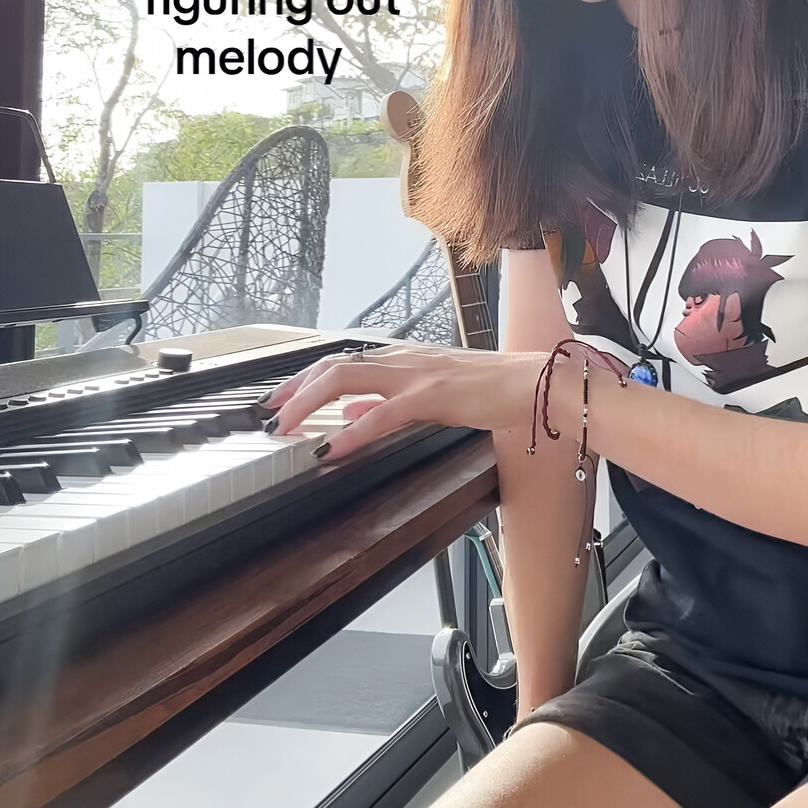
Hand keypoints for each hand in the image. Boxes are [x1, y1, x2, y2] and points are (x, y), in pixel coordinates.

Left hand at [262, 342, 554, 462]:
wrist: (538, 383)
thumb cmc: (495, 390)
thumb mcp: (434, 395)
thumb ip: (390, 403)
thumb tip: (352, 415)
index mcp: (405, 359)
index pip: (343, 362)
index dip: (306, 380)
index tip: (281, 400)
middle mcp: (404, 359)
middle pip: (334, 364)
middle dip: (295, 389)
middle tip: (270, 414)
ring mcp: (417, 374)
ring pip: (348, 378)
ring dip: (308, 403)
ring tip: (285, 427)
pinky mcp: (433, 395)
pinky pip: (383, 413)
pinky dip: (352, 432)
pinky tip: (331, 449)